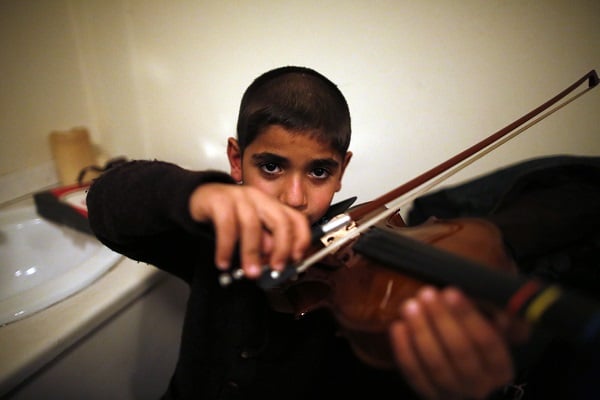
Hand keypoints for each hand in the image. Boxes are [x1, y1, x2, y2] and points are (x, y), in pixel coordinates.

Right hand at [188, 183, 311, 277]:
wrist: (199, 199)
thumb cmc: (228, 218)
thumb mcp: (252, 234)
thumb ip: (265, 247)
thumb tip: (274, 262)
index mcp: (272, 206)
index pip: (296, 219)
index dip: (301, 240)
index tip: (296, 259)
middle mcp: (259, 199)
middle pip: (280, 220)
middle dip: (282, 248)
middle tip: (277, 268)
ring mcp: (239, 197)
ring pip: (252, 224)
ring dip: (252, 253)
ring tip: (250, 272)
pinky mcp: (218, 200)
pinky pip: (226, 225)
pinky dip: (226, 247)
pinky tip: (223, 262)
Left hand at [389, 286, 524, 399]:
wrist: (467, 385)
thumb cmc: (478, 350)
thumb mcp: (494, 335)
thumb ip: (492, 320)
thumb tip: (491, 307)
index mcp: (500, 369)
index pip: (487, 342)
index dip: (468, 316)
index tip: (451, 292)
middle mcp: (479, 385)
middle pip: (459, 351)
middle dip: (441, 319)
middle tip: (427, 294)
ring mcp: (453, 393)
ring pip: (436, 364)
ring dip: (421, 331)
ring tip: (410, 306)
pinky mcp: (430, 395)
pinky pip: (415, 374)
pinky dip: (405, 349)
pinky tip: (399, 326)